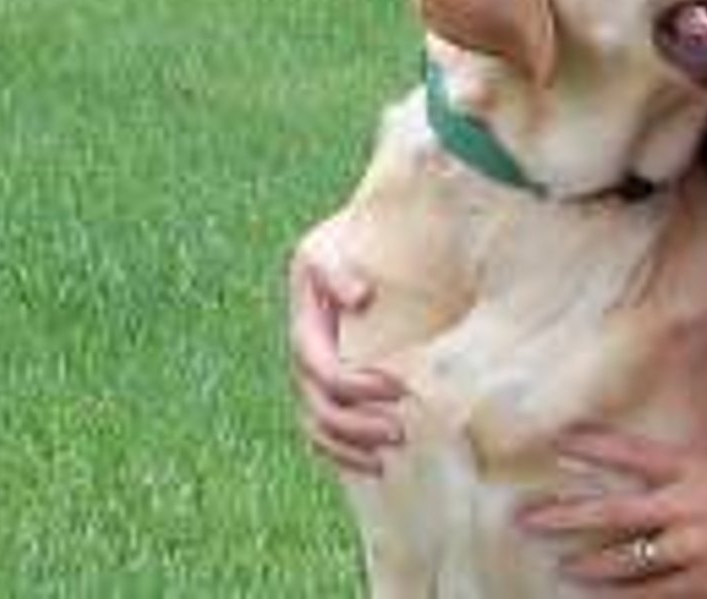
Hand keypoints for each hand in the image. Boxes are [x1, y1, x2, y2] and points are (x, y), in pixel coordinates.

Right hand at [287, 216, 405, 473]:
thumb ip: (339, 271)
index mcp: (305, 329)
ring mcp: (314, 378)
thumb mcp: (330, 247)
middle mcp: (306, 359)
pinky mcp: (330, 389)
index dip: (356, 384)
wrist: (353, 242)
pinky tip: (377, 465)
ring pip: (320, 428)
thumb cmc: (345, 243)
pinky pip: (326, 433)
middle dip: (358, 424)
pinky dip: (346, 454)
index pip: (323, 369)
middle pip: (320, 407)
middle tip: (402, 430)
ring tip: (396, 447)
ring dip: (353, 446)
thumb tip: (359, 299)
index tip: (399, 386)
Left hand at [516, 428, 706, 595]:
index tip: (558, 441)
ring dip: (585, 561)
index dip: (591, 446)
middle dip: (563, 514)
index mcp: (697, 467)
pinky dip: (624, 595)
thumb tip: (686, 466)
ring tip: (560, 563)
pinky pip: (649, 595)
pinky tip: (603, 597)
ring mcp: (688, 550)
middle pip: (608, 510)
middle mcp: (683, 507)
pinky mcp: (700, 585)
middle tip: (527, 516)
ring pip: (620, 559)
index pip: (630, 452)